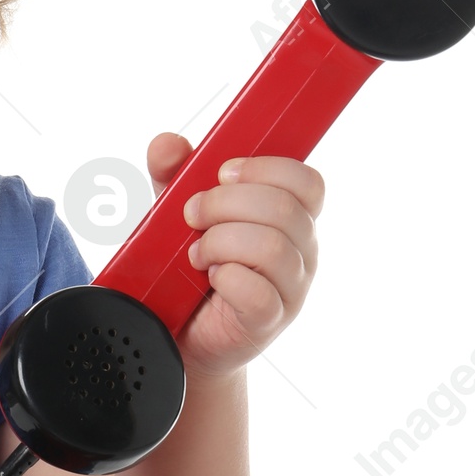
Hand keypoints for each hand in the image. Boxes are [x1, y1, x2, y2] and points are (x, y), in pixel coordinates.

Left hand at [145, 134, 323, 382]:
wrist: (176, 331)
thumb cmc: (188, 267)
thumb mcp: (177, 211)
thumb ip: (173, 174)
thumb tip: (167, 144)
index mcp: (291, 216)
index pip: (307, 181)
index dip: (265, 169)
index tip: (222, 173)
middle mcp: (301, 250)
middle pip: (284, 208)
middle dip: (225, 203)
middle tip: (191, 216)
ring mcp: (291, 288)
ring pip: (272, 247)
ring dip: (221, 242)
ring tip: (195, 254)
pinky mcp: (269, 321)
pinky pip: (259, 293)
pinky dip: (226, 278)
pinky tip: (209, 278)